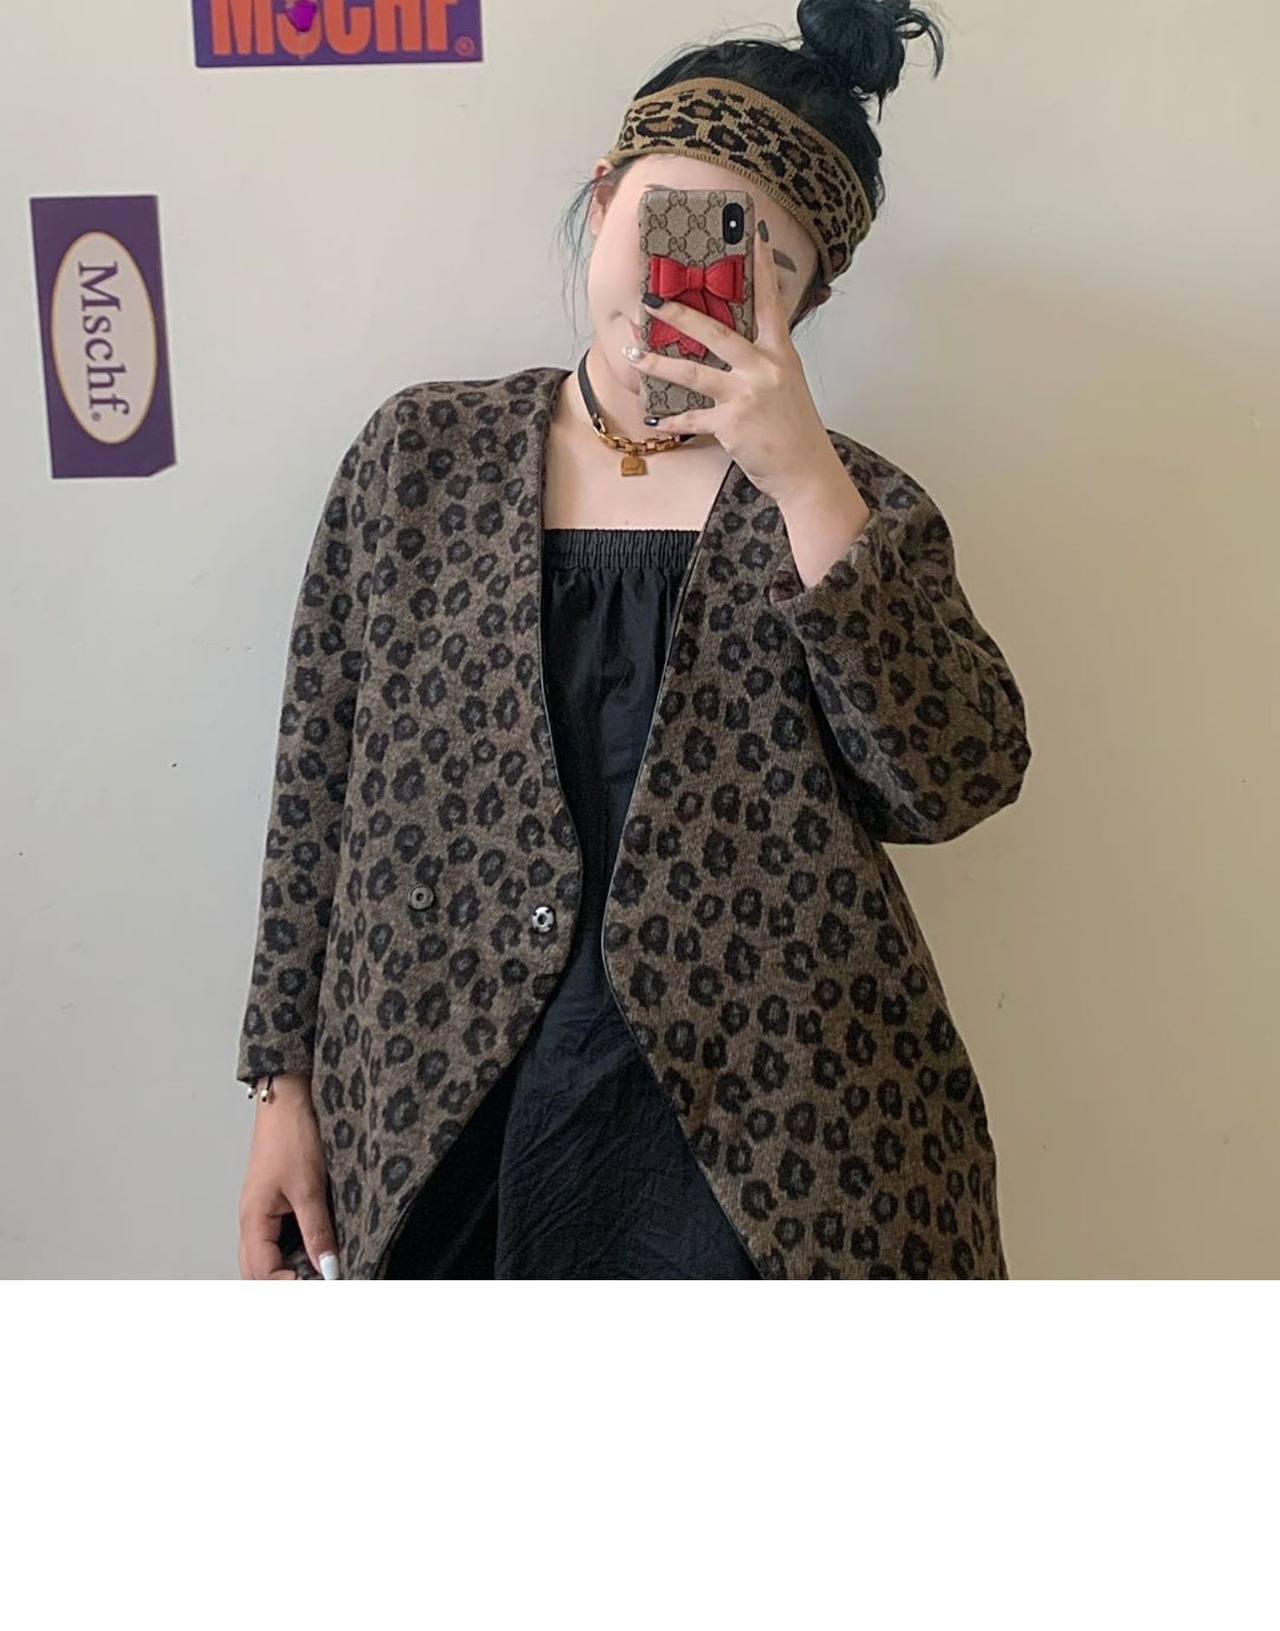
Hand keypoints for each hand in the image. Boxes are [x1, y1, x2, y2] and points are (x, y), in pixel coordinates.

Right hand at [238, 1074, 338, 1278]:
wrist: (288, 1100)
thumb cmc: (290, 1136)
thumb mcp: (310, 1188)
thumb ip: (317, 1231)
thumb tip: (327, 1268)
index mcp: (252, 1220)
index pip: (262, 1272)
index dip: (287, 1286)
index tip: (319, 1286)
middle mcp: (251, 1220)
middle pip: (257, 1270)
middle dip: (281, 1283)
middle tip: (316, 1285)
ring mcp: (261, 1212)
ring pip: (266, 1256)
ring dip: (287, 1269)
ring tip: (318, 1273)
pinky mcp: (274, 1202)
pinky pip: (277, 1238)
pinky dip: (292, 1250)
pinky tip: (314, 1250)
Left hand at [625, 221, 847, 505]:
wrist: (806, 471)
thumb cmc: (795, 430)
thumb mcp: (788, 386)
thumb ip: (764, 363)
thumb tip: (736, 348)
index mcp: (781, 354)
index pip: (769, 302)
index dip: (761, 268)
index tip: (751, 234)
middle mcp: (764, 368)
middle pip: (716, 332)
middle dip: (680, 314)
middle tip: (652, 299)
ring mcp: (746, 395)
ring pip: (693, 373)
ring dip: (658, 364)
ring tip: (633, 355)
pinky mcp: (731, 424)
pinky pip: (692, 418)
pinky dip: (672, 420)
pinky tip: (655, 418)